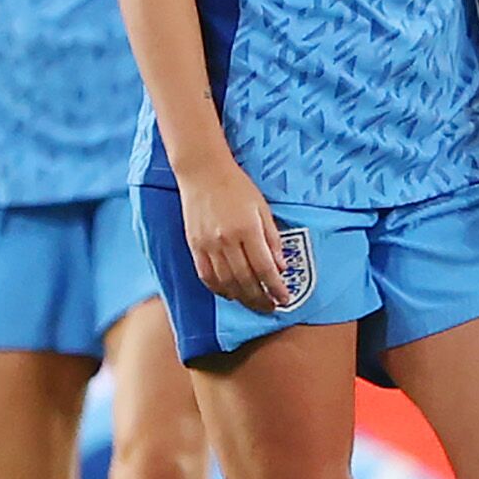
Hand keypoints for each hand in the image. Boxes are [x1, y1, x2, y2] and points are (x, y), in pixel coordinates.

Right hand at [180, 158, 291, 312]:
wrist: (203, 172)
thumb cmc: (236, 186)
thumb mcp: (262, 208)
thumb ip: (272, 238)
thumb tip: (281, 267)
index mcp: (248, 229)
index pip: (265, 269)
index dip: (275, 288)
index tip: (285, 299)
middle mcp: (227, 241)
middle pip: (246, 280)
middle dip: (261, 298)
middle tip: (270, 307)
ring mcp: (208, 245)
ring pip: (226, 282)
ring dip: (242, 298)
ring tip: (253, 304)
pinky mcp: (194, 246)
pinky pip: (206, 276)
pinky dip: (219, 289)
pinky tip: (230, 294)